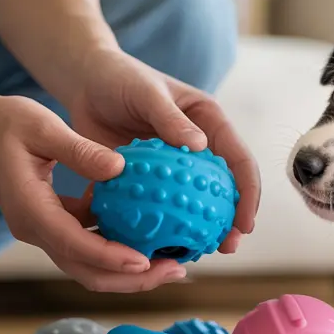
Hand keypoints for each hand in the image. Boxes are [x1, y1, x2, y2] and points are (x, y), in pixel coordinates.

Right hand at [0, 93, 186, 291]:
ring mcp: (43, 231)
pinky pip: (88, 247)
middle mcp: (35, 230)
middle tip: (176, 270)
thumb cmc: (7, 122)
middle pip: (86, 271)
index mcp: (31, 210)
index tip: (146, 260)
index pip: (75, 245)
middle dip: (131, 278)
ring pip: (88, 266)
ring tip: (173, 263)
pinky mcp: (52, 224)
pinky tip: (151, 239)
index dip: (112, 257)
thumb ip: (80, 150)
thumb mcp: (43, 126)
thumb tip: (120, 169)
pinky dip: (118, 250)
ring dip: (129, 270)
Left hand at [66, 47, 259, 252]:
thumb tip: (200, 145)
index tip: (244, 222)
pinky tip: (157, 247)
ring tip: (196, 255)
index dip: (248, 192)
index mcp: (210, 124)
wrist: (85, 82)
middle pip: (224, 190)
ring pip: (194, 204)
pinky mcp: (150, 180)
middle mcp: (199, 149)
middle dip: (231, 221)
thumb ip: (170, 117)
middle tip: (226, 247)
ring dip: (198, 230)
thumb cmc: (120, 78)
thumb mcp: (146, 92)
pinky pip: (161, 207)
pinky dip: (162, 226)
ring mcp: (175, 168)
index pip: (239, 161)